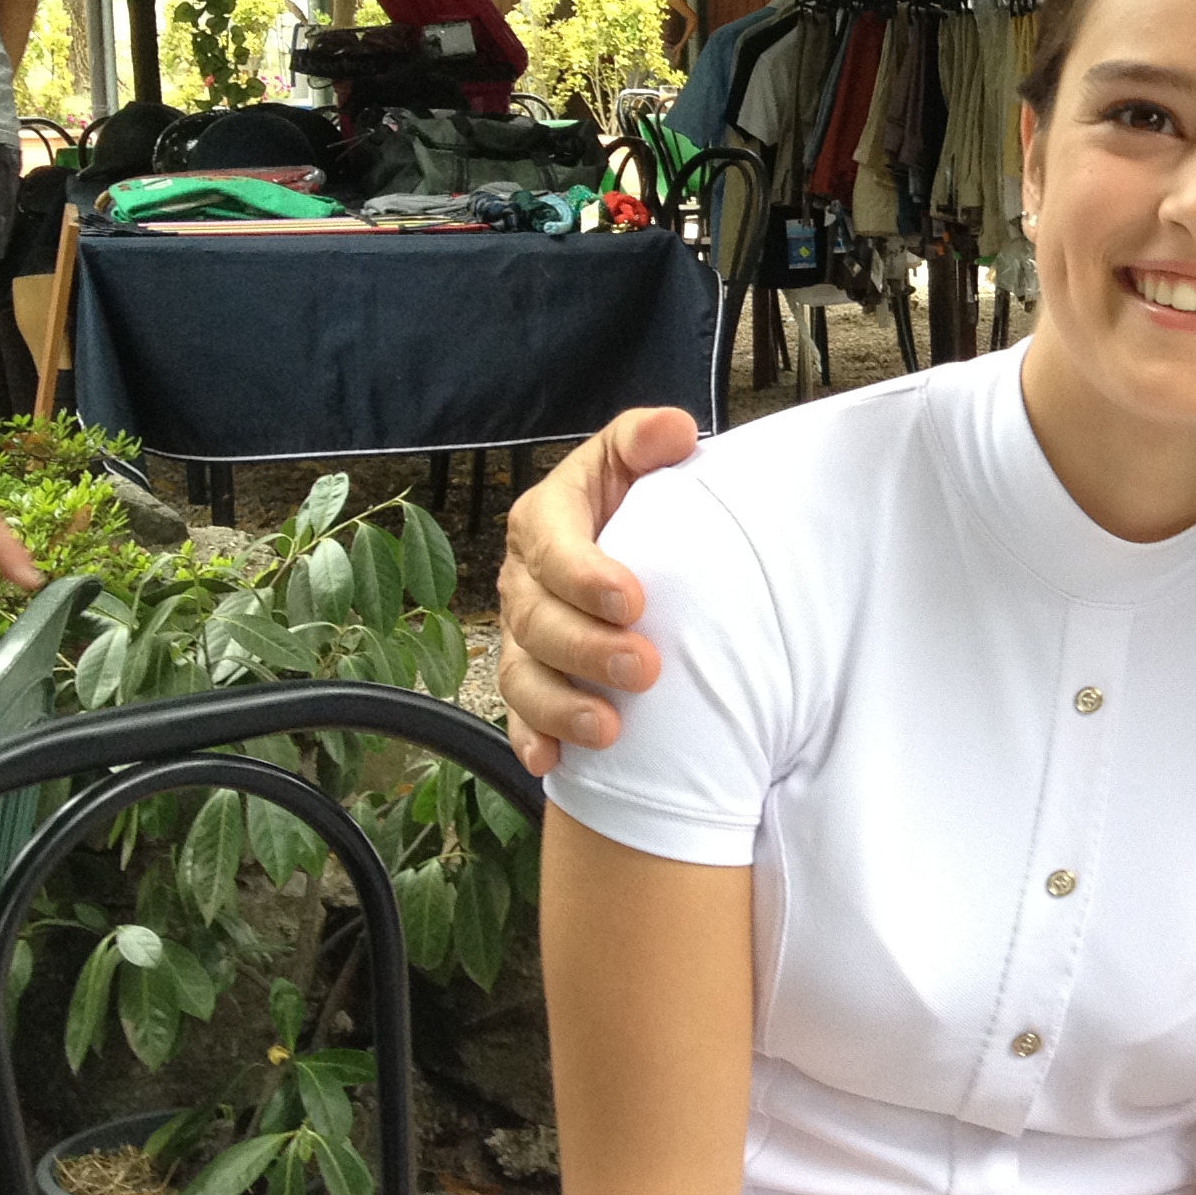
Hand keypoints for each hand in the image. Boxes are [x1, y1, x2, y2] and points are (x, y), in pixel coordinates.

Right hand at [495, 405, 694, 771]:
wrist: (640, 549)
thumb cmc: (641, 500)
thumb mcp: (639, 462)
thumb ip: (648, 441)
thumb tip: (675, 431)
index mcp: (546, 520)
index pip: (550, 545)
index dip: (583, 574)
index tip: (633, 600)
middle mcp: (524, 579)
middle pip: (536, 619)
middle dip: (586, 649)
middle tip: (643, 669)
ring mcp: (524, 635)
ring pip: (522, 675)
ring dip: (560, 706)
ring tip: (609, 730)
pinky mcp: (533, 680)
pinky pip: (520, 715)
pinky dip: (533, 739)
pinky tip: (551, 763)